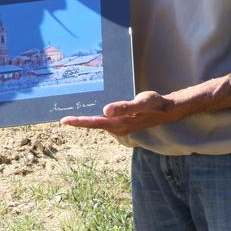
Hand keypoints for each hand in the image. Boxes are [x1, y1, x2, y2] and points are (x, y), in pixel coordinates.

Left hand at [60, 90, 177, 135]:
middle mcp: (118, 128)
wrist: (168, 110)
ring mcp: (120, 127)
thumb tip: (105, 111)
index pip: (95, 123)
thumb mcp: (142, 102)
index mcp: (120, 124)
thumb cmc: (155, 104)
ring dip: (85, 121)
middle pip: (93, 125)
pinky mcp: (122, 123)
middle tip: (62, 119)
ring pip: (98, 124)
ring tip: (70, 118)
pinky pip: (104, 122)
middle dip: (78, 122)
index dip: (79, 122)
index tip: (64, 121)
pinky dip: (94, 119)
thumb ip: (124, 107)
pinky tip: (90, 113)